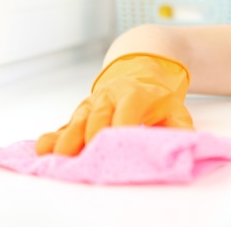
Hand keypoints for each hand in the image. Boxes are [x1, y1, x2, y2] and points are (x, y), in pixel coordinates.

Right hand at [36, 53, 193, 155]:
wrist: (141, 70)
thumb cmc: (157, 96)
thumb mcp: (174, 107)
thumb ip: (180, 126)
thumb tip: (186, 142)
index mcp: (134, 93)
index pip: (126, 110)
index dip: (122, 126)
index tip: (118, 145)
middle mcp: (108, 97)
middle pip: (98, 118)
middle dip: (93, 138)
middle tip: (90, 159)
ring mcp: (91, 105)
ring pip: (77, 121)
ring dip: (69, 139)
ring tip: (62, 156)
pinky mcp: (79, 115)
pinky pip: (63, 126)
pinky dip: (53, 137)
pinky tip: (44, 149)